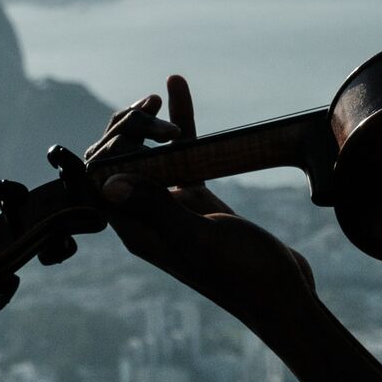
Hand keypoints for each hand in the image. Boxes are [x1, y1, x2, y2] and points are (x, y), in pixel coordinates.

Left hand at [86, 75, 317, 323]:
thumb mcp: (198, 238)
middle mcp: (147, 217)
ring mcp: (172, 207)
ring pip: (147, 155)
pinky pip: (181, 156)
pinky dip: (180, 125)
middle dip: (126, 130)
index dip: (108, 147)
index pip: (99, 180)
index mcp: (136, 230)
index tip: (137, 124)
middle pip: (117, 163)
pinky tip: (177, 88)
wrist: (283, 293)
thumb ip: (155, 207)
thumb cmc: (242, 273)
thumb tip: (107, 182)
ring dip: (147, 124)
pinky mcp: (197, 200)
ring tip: (160, 97)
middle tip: (152, 108)